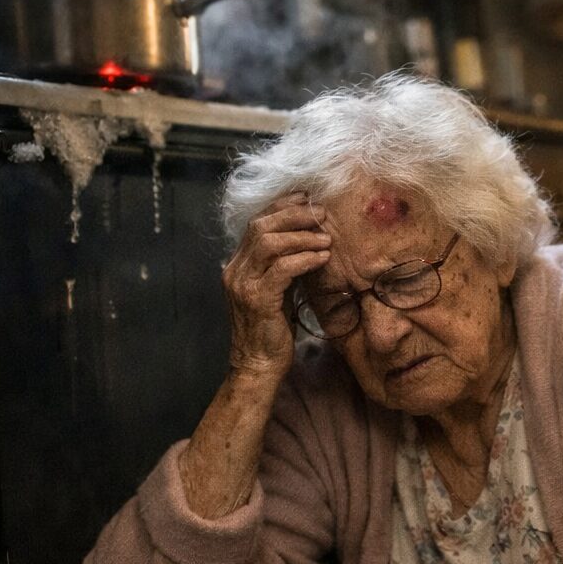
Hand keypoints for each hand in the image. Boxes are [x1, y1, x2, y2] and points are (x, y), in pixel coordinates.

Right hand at [221, 192, 332, 379]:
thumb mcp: (276, 290)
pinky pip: (282, 269)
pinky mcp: (257, 300)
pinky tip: (322, 258)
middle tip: (321, 214)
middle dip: (294, 215)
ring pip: (270, 244)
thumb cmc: (271, 328)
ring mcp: (243, 284)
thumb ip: (283, 265)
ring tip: (326, 238)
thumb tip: (309, 240)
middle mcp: (235, 270)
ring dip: (302, 236)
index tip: (307, 199)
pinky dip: (304, 259)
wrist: (258, 364)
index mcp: (237, 264)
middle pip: (261, 226)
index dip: (281, 207)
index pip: (256, 223)